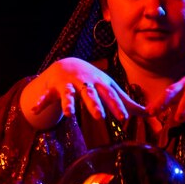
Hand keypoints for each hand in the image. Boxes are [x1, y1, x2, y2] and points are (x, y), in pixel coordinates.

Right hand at [24, 58, 145, 126]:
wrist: (67, 65)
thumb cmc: (93, 81)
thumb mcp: (110, 89)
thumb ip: (127, 103)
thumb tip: (149, 114)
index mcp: (100, 83)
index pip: (110, 96)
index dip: (117, 106)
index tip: (124, 119)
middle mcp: (85, 82)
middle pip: (91, 93)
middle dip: (95, 104)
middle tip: (100, 117)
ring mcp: (69, 84)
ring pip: (70, 93)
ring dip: (69, 102)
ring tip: (69, 114)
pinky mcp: (54, 88)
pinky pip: (47, 96)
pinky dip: (41, 101)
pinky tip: (35, 109)